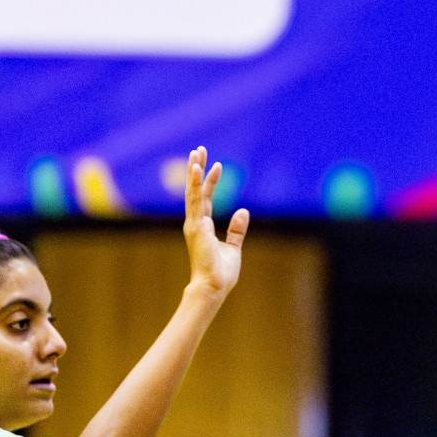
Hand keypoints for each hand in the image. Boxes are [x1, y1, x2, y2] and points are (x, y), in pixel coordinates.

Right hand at [183, 147, 249, 296]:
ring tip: (196, 156)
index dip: (209, 181)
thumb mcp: (234, 247)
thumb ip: (237, 230)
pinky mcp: (197, 229)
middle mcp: (196, 223)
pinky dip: (196, 188)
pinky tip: (197, 172)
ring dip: (195, 175)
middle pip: (196, 191)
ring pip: (193, 194)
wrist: (214, 286)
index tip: (214, 164)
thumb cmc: (221, 271)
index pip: (205, 198)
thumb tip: (242, 211)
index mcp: (203, 226)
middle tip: (198, 150)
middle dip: (197, 170)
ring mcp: (194, 225)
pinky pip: (196, 204)